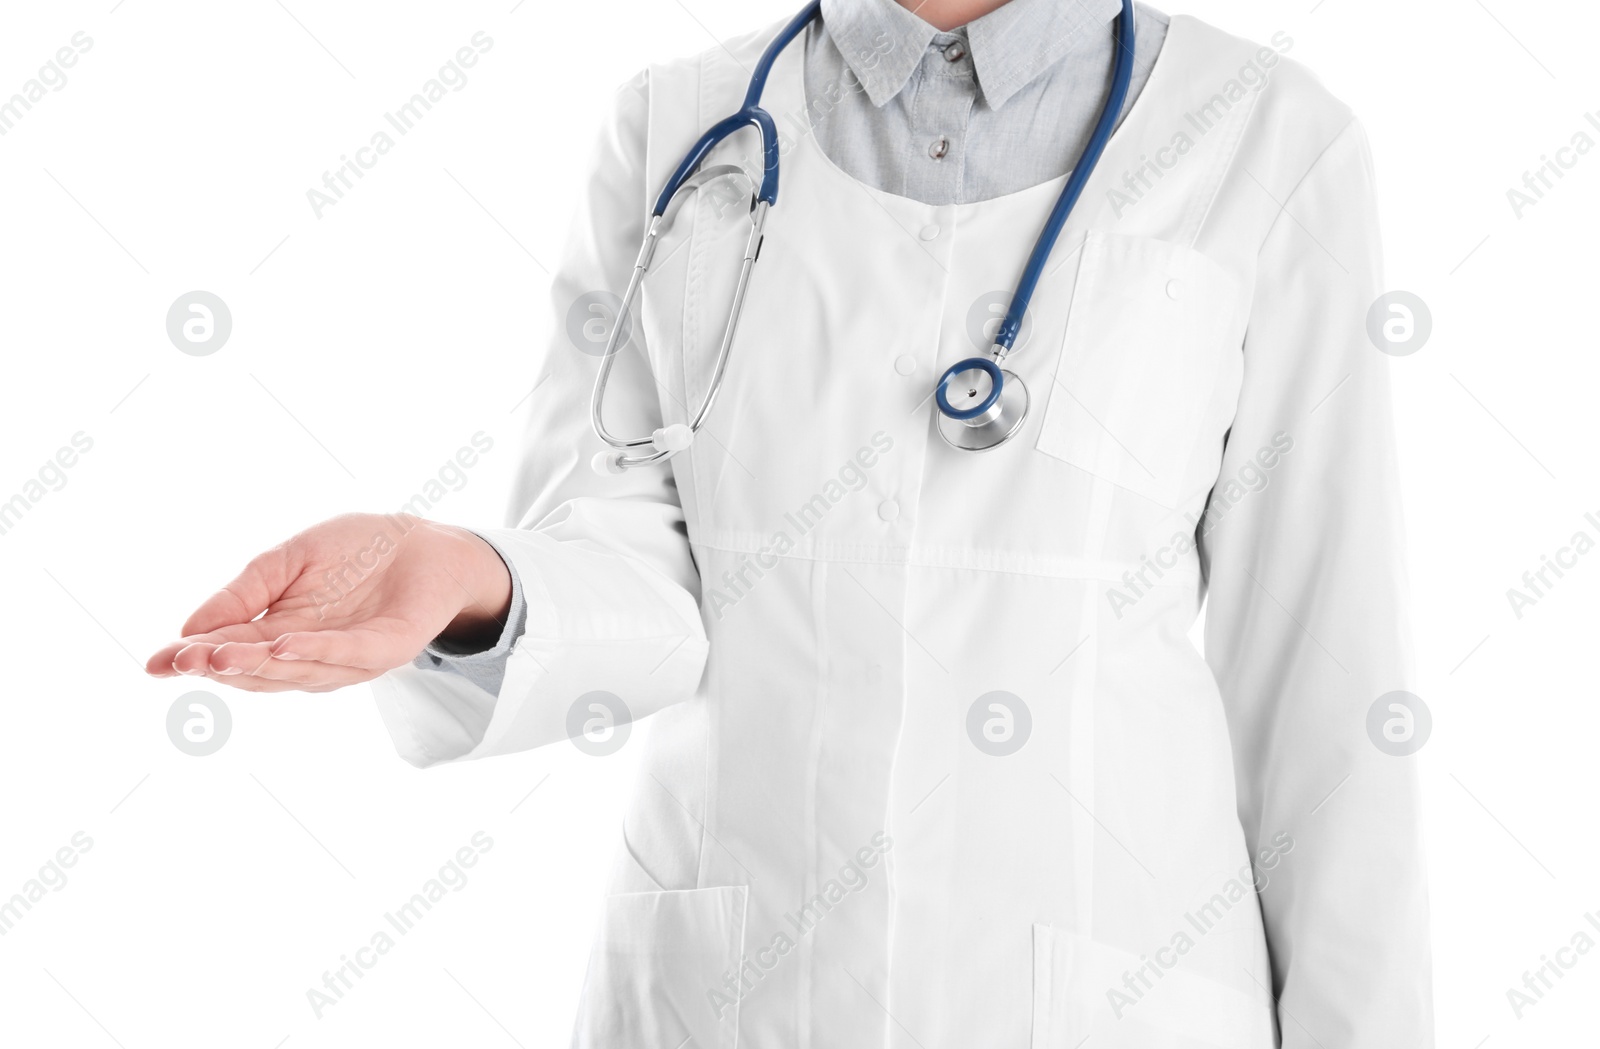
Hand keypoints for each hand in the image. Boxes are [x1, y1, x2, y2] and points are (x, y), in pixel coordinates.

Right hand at [145, 513, 512, 691]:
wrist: (425, 540)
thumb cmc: (358, 549)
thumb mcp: (289, 560)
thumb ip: (246, 591)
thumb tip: (188, 628)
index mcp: (281, 633)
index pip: (229, 651)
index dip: (192, 659)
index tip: (154, 664)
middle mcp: (312, 654)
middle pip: (259, 670)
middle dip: (219, 666)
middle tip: (183, 661)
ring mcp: (351, 657)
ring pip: (299, 670)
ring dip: (260, 664)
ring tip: (220, 656)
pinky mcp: (389, 648)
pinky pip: (350, 654)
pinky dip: (317, 652)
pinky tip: (284, 646)